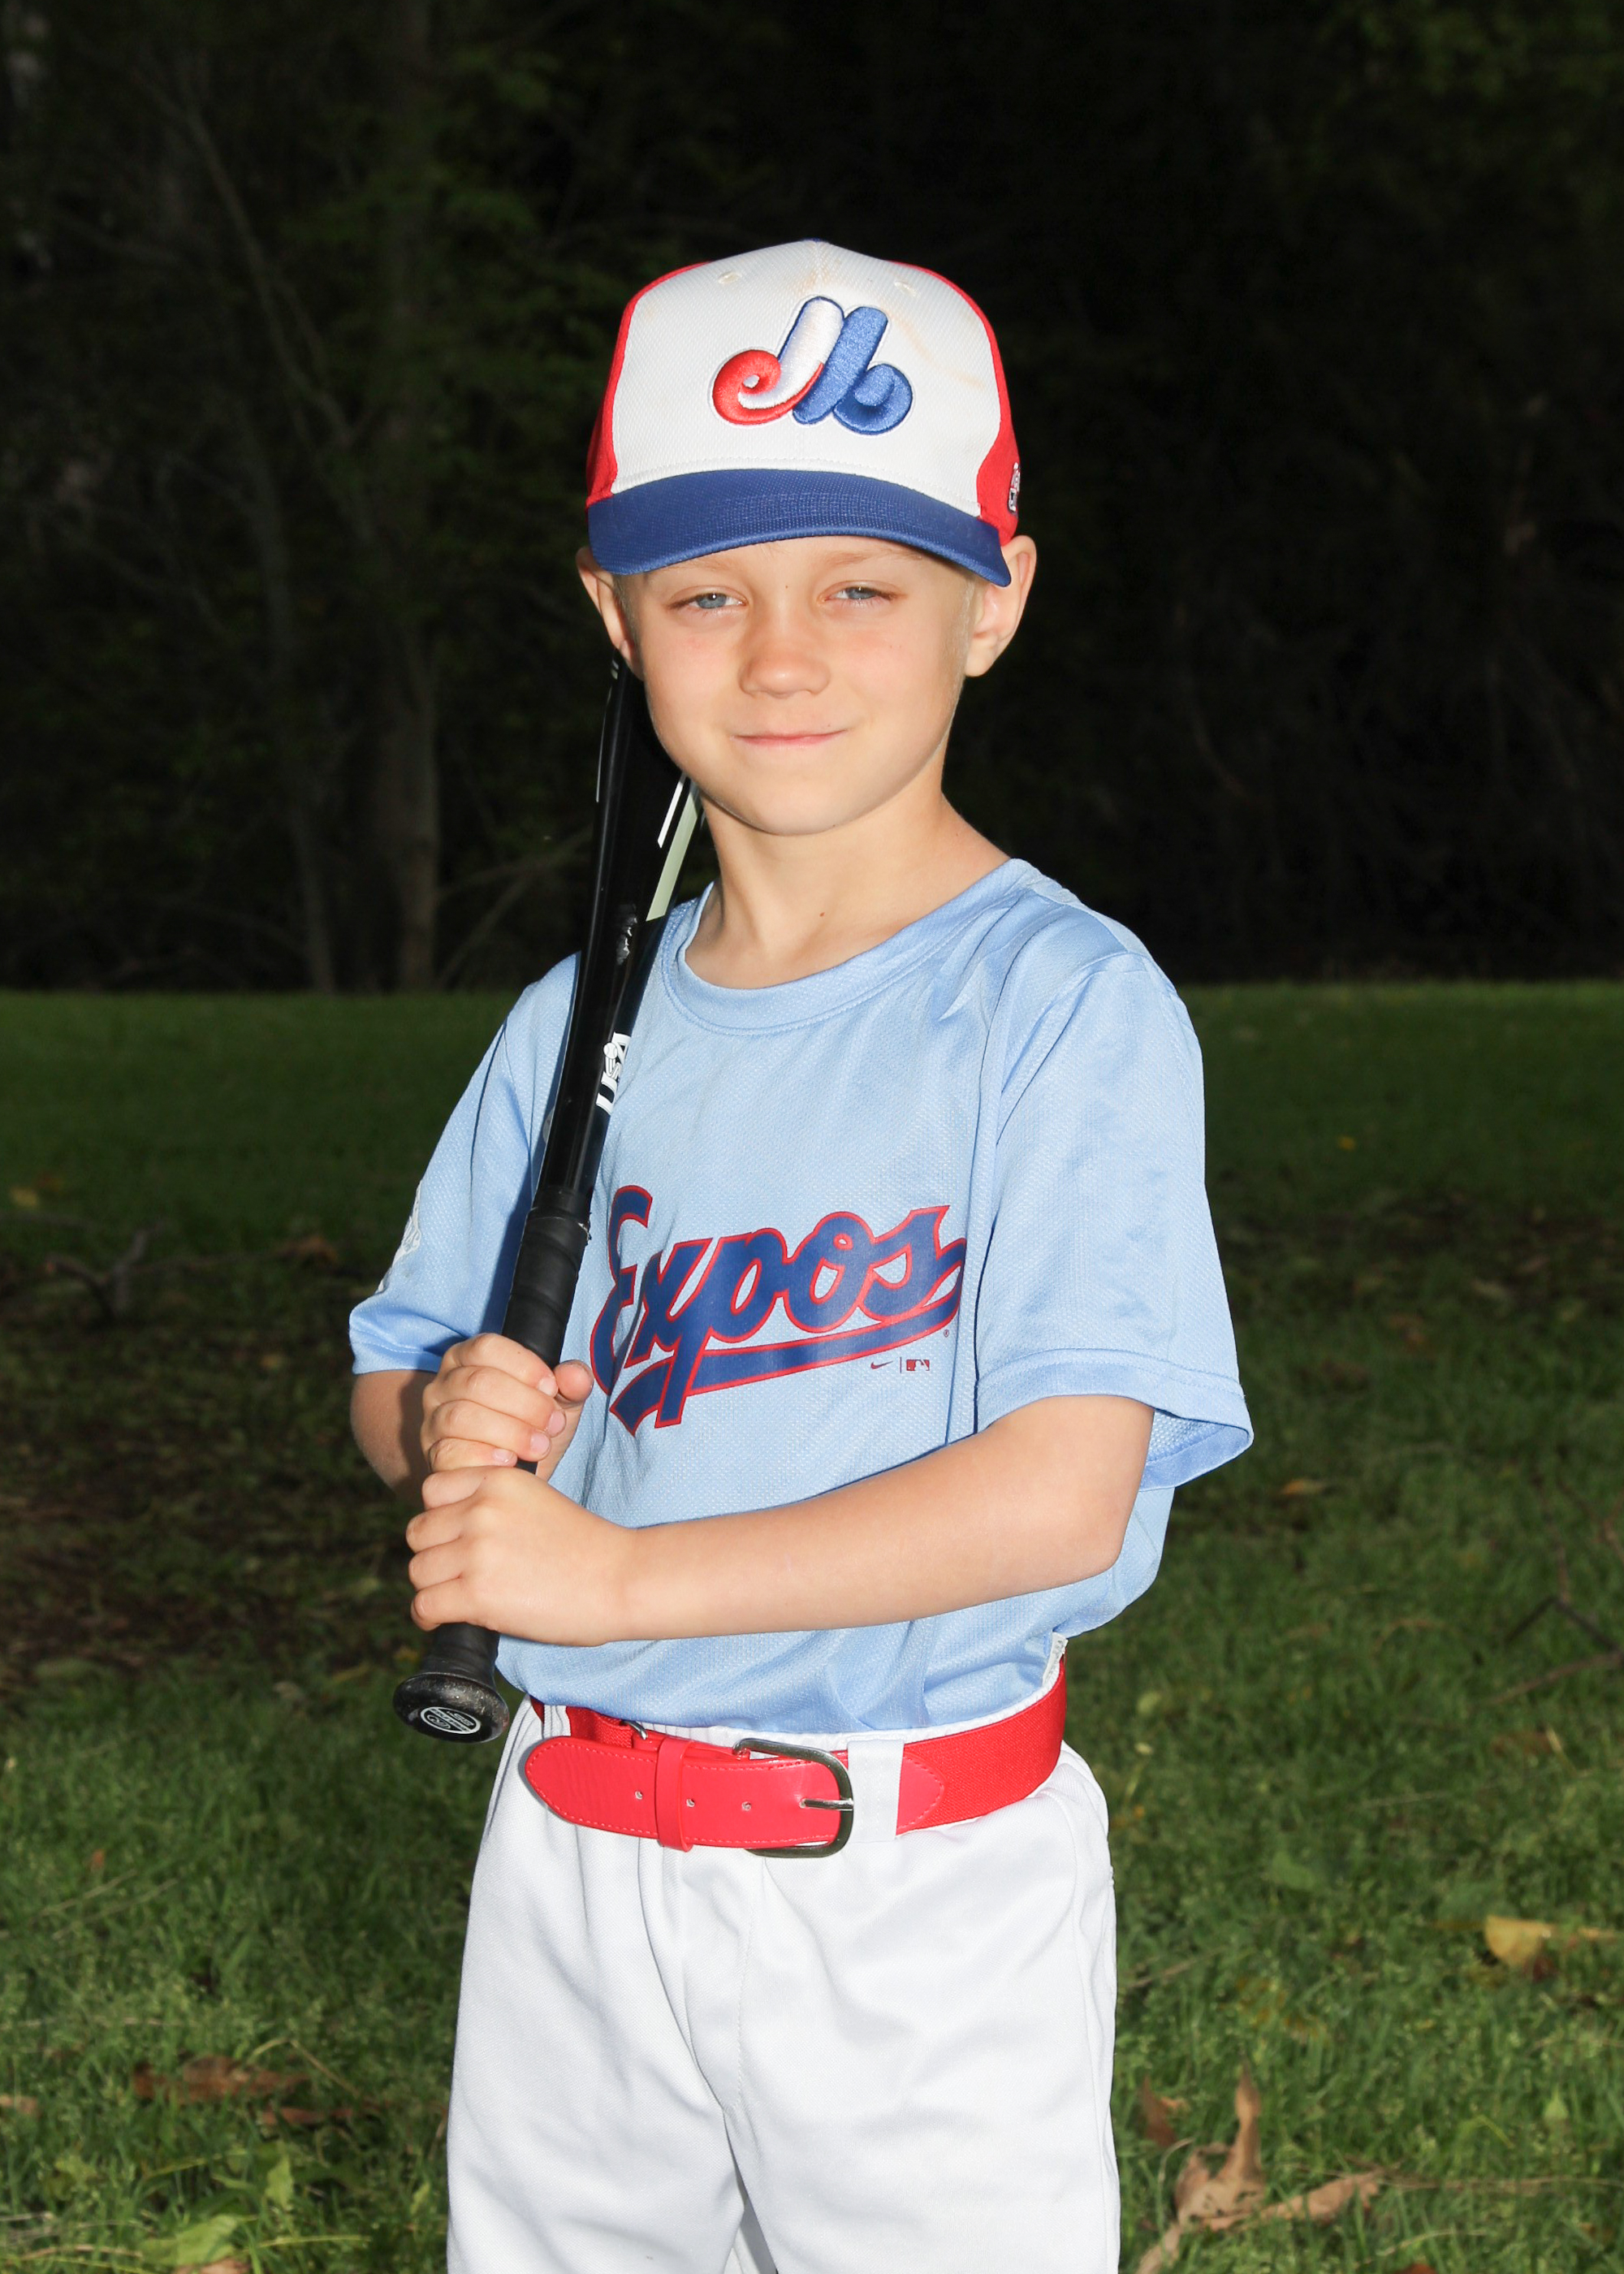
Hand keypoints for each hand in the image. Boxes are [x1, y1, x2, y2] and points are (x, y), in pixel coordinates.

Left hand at [405, 1466, 635, 1644]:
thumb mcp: (537, 1500)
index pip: (432, 1490)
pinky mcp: (477, 1593)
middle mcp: (481, 1509)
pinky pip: (424, 1605)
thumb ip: (494, 1505)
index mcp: (497, 1480)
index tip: (456, 1538)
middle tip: (456, 1574)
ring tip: (456, 1599)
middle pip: (419, 1532)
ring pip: (418, 1570)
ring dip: (433, 1588)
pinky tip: (446, 1619)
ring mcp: (477, 1550)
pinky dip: (428, 1618)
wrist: (622, 1578)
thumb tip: (451, 1532)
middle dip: (433, 1555)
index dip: (440, 1517)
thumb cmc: (588, 1547)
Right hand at [420, 1334, 591, 1477]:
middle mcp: (444, 1383)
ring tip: (540, 1446)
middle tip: (553, 1424)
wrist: (512, 1475)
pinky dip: (485, 1457)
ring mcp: (433, 1420)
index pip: (487, 1347)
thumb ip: (571, 1385)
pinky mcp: (433, 1455)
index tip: (552, 1388)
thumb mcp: (558, 1403)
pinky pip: (450, 1453)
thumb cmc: (531, 1427)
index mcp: (469, 1357)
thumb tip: (576, 1375)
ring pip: (462, 1417)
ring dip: (510, 1432)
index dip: (524, 1366)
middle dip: (525, 1404)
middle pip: (478, 1382)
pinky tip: (511, 1462)